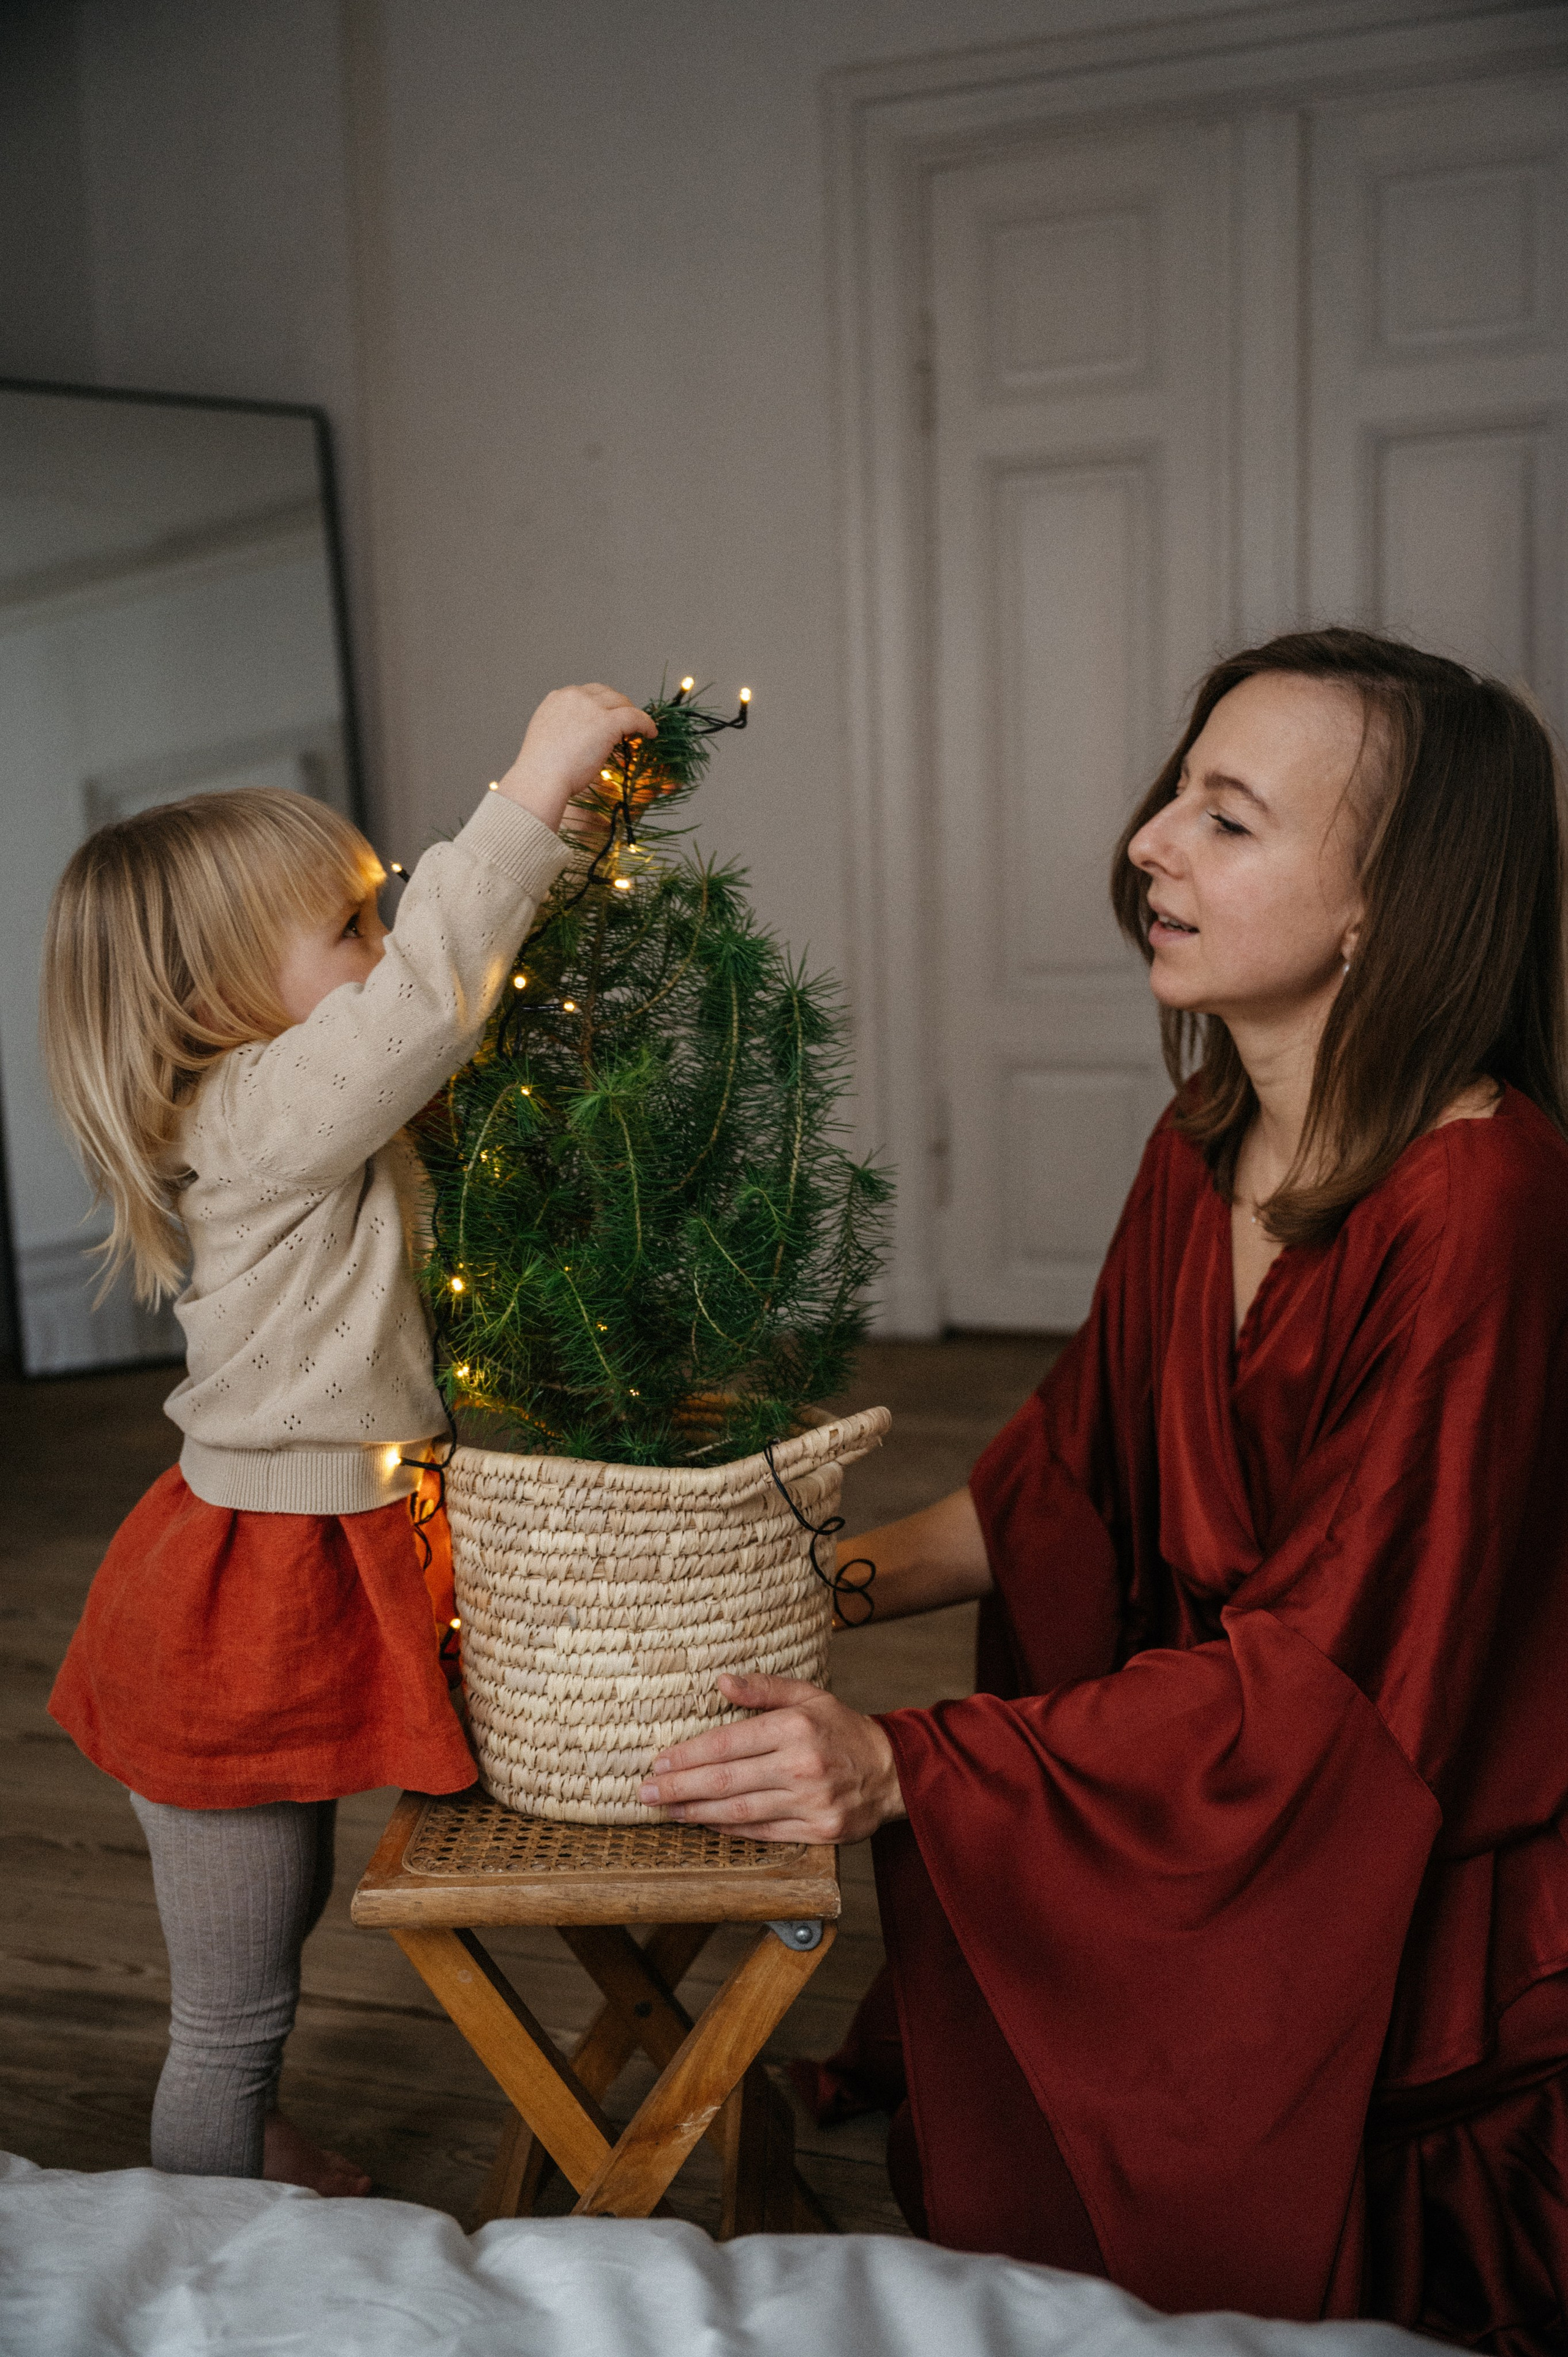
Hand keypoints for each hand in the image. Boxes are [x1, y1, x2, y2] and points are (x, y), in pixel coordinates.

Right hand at [495, 684, 654, 835]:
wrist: (541, 778)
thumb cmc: (541, 770)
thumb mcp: (547, 739)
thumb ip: (562, 729)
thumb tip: (577, 738)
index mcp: (557, 698)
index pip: (587, 693)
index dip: (601, 705)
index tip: (608, 716)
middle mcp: (574, 696)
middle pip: (606, 693)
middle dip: (618, 705)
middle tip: (627, 723)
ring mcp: (591, 707)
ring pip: (622, 702)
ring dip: (632, 713)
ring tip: (640, 729)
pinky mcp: (607, 722)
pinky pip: (635, 716)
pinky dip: (646, 724)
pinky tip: (650, 734)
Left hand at [638, 1672, 905, 1843]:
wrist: (893, 1770)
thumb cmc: (843, 1729)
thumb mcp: (809, 1695)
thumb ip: (764, 1688)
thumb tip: (721, 1682)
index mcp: (795, 1728)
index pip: (728, 1743)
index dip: (688, 1755)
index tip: (658, 1762)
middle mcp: (801, 1766)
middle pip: (726, 1780)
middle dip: (679, 1787)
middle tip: (646, 1791)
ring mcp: (810, 1802)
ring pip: (739, 1811)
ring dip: (697, 1812)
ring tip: (667, 1811)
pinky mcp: (818, 1831)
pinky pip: (763, 1833)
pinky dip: (730, 1830)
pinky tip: (706, 1824)